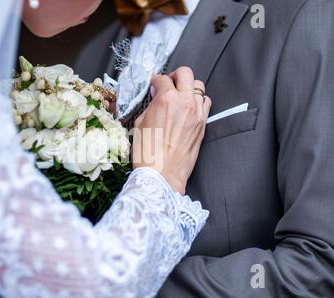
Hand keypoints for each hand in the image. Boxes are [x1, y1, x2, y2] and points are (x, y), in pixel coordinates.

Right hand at [132, 67, 211, 193]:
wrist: (162, 174)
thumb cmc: (147, 153)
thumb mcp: (140, 123)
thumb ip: (150, 106)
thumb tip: (154, 99)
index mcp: (166, 99)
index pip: (162, 79)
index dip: (155, 81)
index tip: (153, 85)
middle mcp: (185, 102)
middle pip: (185, 74)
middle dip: (175, 75)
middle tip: (168, 83)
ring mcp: (197, 113)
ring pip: (199, 86)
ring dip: (189, 87)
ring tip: (180, 95)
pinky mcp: (203, 125)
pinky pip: (206, 103)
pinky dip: (198, 101)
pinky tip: (189, 108)